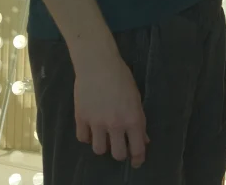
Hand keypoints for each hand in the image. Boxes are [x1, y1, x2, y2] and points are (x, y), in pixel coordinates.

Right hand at [74, 53, 148, 167]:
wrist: (98, 64)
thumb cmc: (121, 77)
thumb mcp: (136, 97)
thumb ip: (139, 120)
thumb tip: (143, 139)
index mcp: (133, 118)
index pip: (137, 148)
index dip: (138, 158)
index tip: (136, 161)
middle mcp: (115, 124)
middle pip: (117, 154)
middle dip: (120, 153)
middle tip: (120, 146)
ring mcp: (97, 123)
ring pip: (99, 150)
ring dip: (103, 145)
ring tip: (104, 135)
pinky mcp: (81, 119)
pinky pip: (83, 138)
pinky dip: (88, 136)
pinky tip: (91, 129)